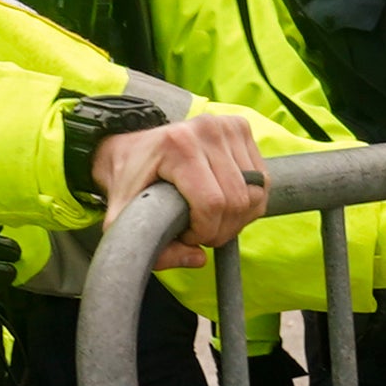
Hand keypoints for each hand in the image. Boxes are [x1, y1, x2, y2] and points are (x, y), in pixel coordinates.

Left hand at [93, 110, 268, 267]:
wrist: (130, 144)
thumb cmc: (127, 180)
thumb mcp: (122, 218)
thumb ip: (150, 247)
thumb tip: (198, 259)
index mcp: (177, 146)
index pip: (212, 203)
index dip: (205, 231)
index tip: (188, 235)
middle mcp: (206, 130)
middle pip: (237, 200)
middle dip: (222, 229)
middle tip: (201, 232)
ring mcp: (226, 126)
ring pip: (254, 192)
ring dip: (238, 217)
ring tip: (213, 218)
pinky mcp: (240, 127)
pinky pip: (262, 180)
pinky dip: (248, 201)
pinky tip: (226, 202)